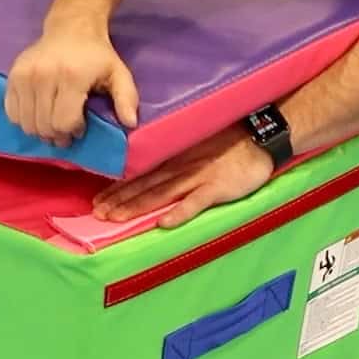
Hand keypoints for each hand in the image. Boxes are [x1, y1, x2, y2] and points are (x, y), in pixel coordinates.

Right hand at [4, 20, 138, 146]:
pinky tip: (38, 112)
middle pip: (44, 126)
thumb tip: (131, 123)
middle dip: (57, 135)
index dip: (73, 131)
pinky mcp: (12, 76)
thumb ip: (127, 98)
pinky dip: (24, 120)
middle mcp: (44, 75)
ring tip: (53, 122)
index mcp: (72, 76)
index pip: (63, 122)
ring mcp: (25, 75)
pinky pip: (11, 113)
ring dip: (41, 130)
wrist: (71, 28)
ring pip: (27, 123)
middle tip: (67, 129)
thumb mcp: (119, 73)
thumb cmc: (96, 56)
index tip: (81, 126)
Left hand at [92, 124, 273, 228]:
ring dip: (137, 206)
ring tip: (115, 218)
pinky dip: (179, 212)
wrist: (262, 135)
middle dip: (119, 199)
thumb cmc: (232, 138)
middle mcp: (182, 167)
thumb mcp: (197, 141)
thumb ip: (177, 155)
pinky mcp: (217, 188)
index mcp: (176, 157)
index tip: (98, 198)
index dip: (118, 187)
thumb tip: (152, 165)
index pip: (141, 173)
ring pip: (161, 194)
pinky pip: (195, 203)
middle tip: (96, 212)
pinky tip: (163, 223)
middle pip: (144, 186)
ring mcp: (199, 177)